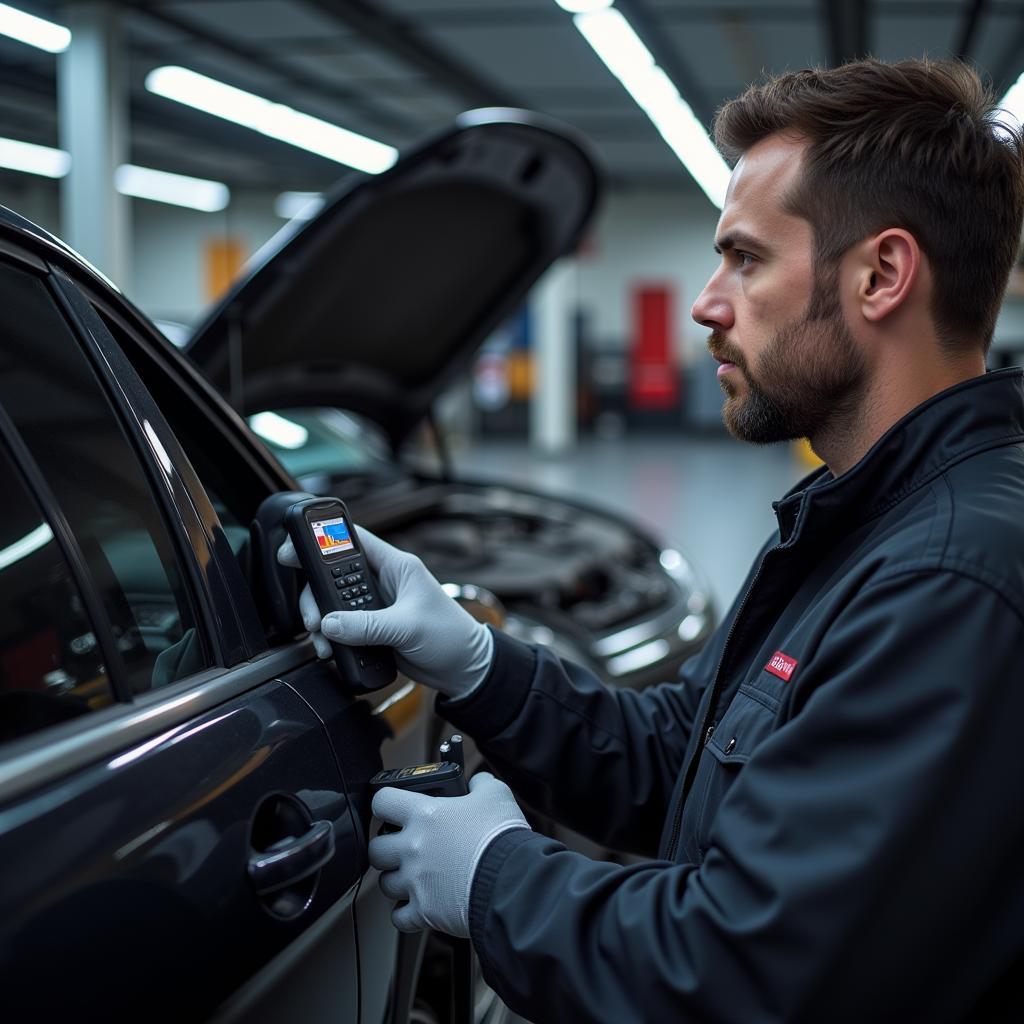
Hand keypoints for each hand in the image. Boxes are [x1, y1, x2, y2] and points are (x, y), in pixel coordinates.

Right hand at [277, 526, 493, 697]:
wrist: (464, 670)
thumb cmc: (451, 636)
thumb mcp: (409, 626)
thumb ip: (368, 625)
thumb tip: (330, 624)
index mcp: (395, 566)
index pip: (352, 541)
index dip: (321, 540)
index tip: (293, 551)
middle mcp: (382, 582)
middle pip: (333, 577)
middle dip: (316, 595)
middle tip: (311, 617)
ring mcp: (376, 607)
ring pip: (333, 605)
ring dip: (321, 622)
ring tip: (320, 640)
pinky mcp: (372, 630)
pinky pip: (341, 628)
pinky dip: (330, 638)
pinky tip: (329, 649)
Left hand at [368, 772, 529, 936]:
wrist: (512, 880)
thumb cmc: (501, 837)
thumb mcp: (496, 795)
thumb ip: (481, 784)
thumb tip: (478, 782)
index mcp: (424, 815)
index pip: (382, 801)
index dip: (385, 803)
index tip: (391, 808)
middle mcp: (412, 848)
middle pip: (376, 848)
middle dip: (386, 848)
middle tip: (403, 847)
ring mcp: (415, 881)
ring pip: (385, 884)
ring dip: (397, 880)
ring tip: (416, 877)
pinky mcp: (424, 912)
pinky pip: (400, 918)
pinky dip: (407, 914)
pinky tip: (420, 905)